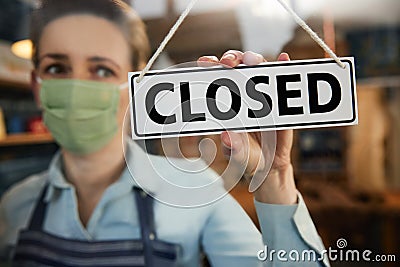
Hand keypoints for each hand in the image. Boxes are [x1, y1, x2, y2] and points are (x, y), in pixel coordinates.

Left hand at [197, 50, 296, 204]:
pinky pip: (283, 79)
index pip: (215, 78)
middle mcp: (243, 93)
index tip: (204, 62)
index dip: (209, 66)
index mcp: (226, 104)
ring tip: (252, 61)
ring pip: (258, 67)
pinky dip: (283, 65)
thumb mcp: (239, 155)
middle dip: (231, 59)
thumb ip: (234, 148)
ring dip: (255, 60)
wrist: (270, 166)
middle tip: (228, 63)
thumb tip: (226, 137)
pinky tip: (283, 58)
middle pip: (236, 66)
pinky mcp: (280, 98)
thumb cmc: (248, 157)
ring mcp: (262, 93)